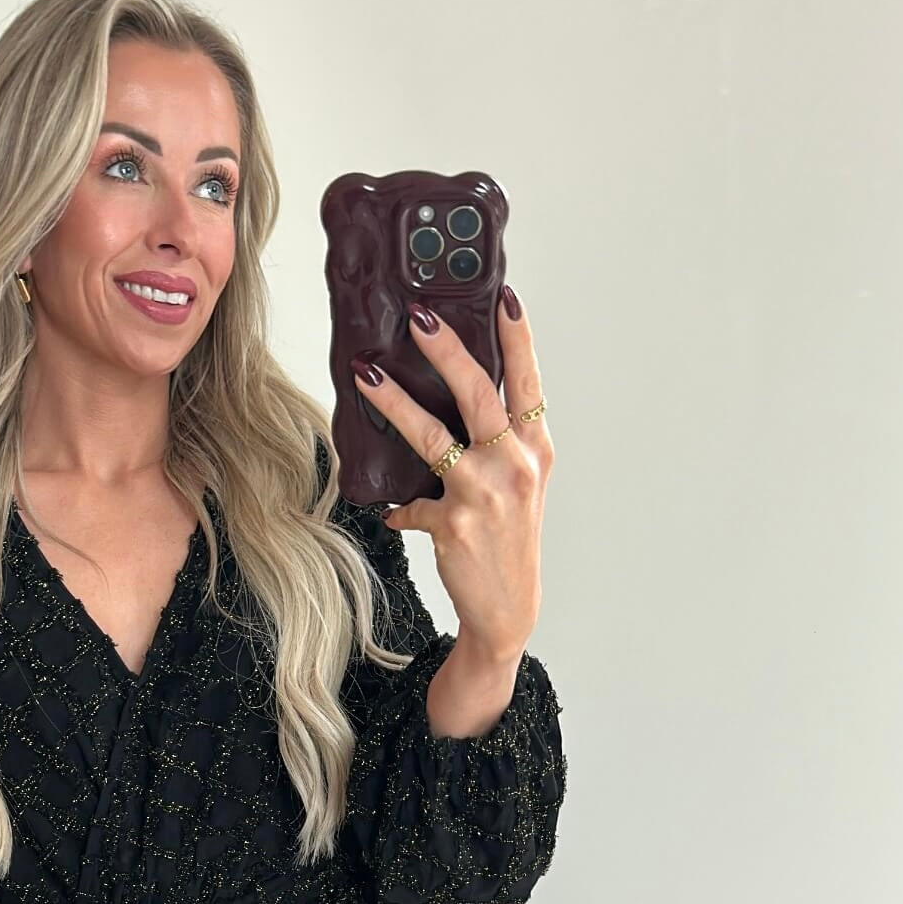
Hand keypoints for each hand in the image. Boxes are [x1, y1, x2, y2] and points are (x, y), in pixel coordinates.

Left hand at [350, 287, 553, 657]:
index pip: (527, 382)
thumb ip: (495, 444)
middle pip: (478, 393)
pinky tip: (392, 510)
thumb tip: (448, 404)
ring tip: (367, 374)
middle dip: (446, 348)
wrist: (507, 608)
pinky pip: (410, 503)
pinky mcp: (454, 523)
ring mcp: (485, 493)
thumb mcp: (518, 485)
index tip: (504, 295)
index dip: (517, 338)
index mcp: (535, 449)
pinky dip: (400, 509)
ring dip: (395, 402)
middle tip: (418, 316)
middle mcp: (516, 465)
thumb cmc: (510, 539)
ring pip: (433, 435)